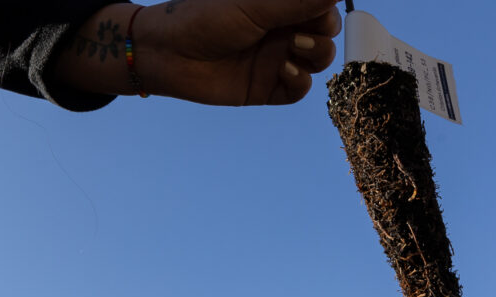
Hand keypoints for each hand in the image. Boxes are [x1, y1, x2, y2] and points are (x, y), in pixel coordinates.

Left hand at [138, 0, 341, 104]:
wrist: (168, 53)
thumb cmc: (206, 17)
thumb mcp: (257, 5)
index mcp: (278, 4)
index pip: (322, 5)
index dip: (326, 8)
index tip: (319, 9)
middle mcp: (281, 28)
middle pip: (327, 31)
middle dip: (324, 30)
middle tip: (303, 31)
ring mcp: (275, 58)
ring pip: (318, 60)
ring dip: (316, 54)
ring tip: (294, 47)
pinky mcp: (266, 87)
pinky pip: (299, 89)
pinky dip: (300, 80)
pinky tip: (284, 69)